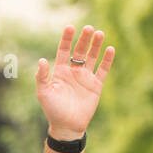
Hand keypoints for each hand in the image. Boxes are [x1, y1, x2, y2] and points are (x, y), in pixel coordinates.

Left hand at [35, 25, 114, 139]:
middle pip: (80, 51)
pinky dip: (107, 60)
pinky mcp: (96, 85)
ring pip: (92, 57)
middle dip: (84, 39)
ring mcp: (85, 77)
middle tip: (89, 28)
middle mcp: (73, 71)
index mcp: (60, 71)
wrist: (67, 126)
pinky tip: (110, 49)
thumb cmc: (53, 110)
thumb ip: (42, 77)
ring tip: (99, 33)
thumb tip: (42, 60)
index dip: (66, 39)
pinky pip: (103, 70)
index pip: (63, 50)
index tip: (70, 27)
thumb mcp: (44, 93)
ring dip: (95, 45)